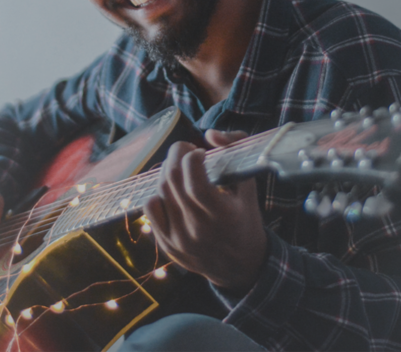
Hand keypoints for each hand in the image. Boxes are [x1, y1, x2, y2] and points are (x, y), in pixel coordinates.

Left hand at [144, 129, 267, 294]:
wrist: (240, 267)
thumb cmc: (246, 220)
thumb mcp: (249, 186)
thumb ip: (235, 152)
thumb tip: (210, 134)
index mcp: (221, 214)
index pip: (194, 179)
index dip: (192, 157)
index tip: (201, 152)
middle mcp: (197, 228)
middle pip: (172, 180)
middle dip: (176, 154)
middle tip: (185, 150)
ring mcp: (179, 238)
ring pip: (160, 191)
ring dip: (167, 171)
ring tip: (179, 167)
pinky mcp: (167, 245)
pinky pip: (151, 209)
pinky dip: (157, 193)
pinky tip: (171, 190)